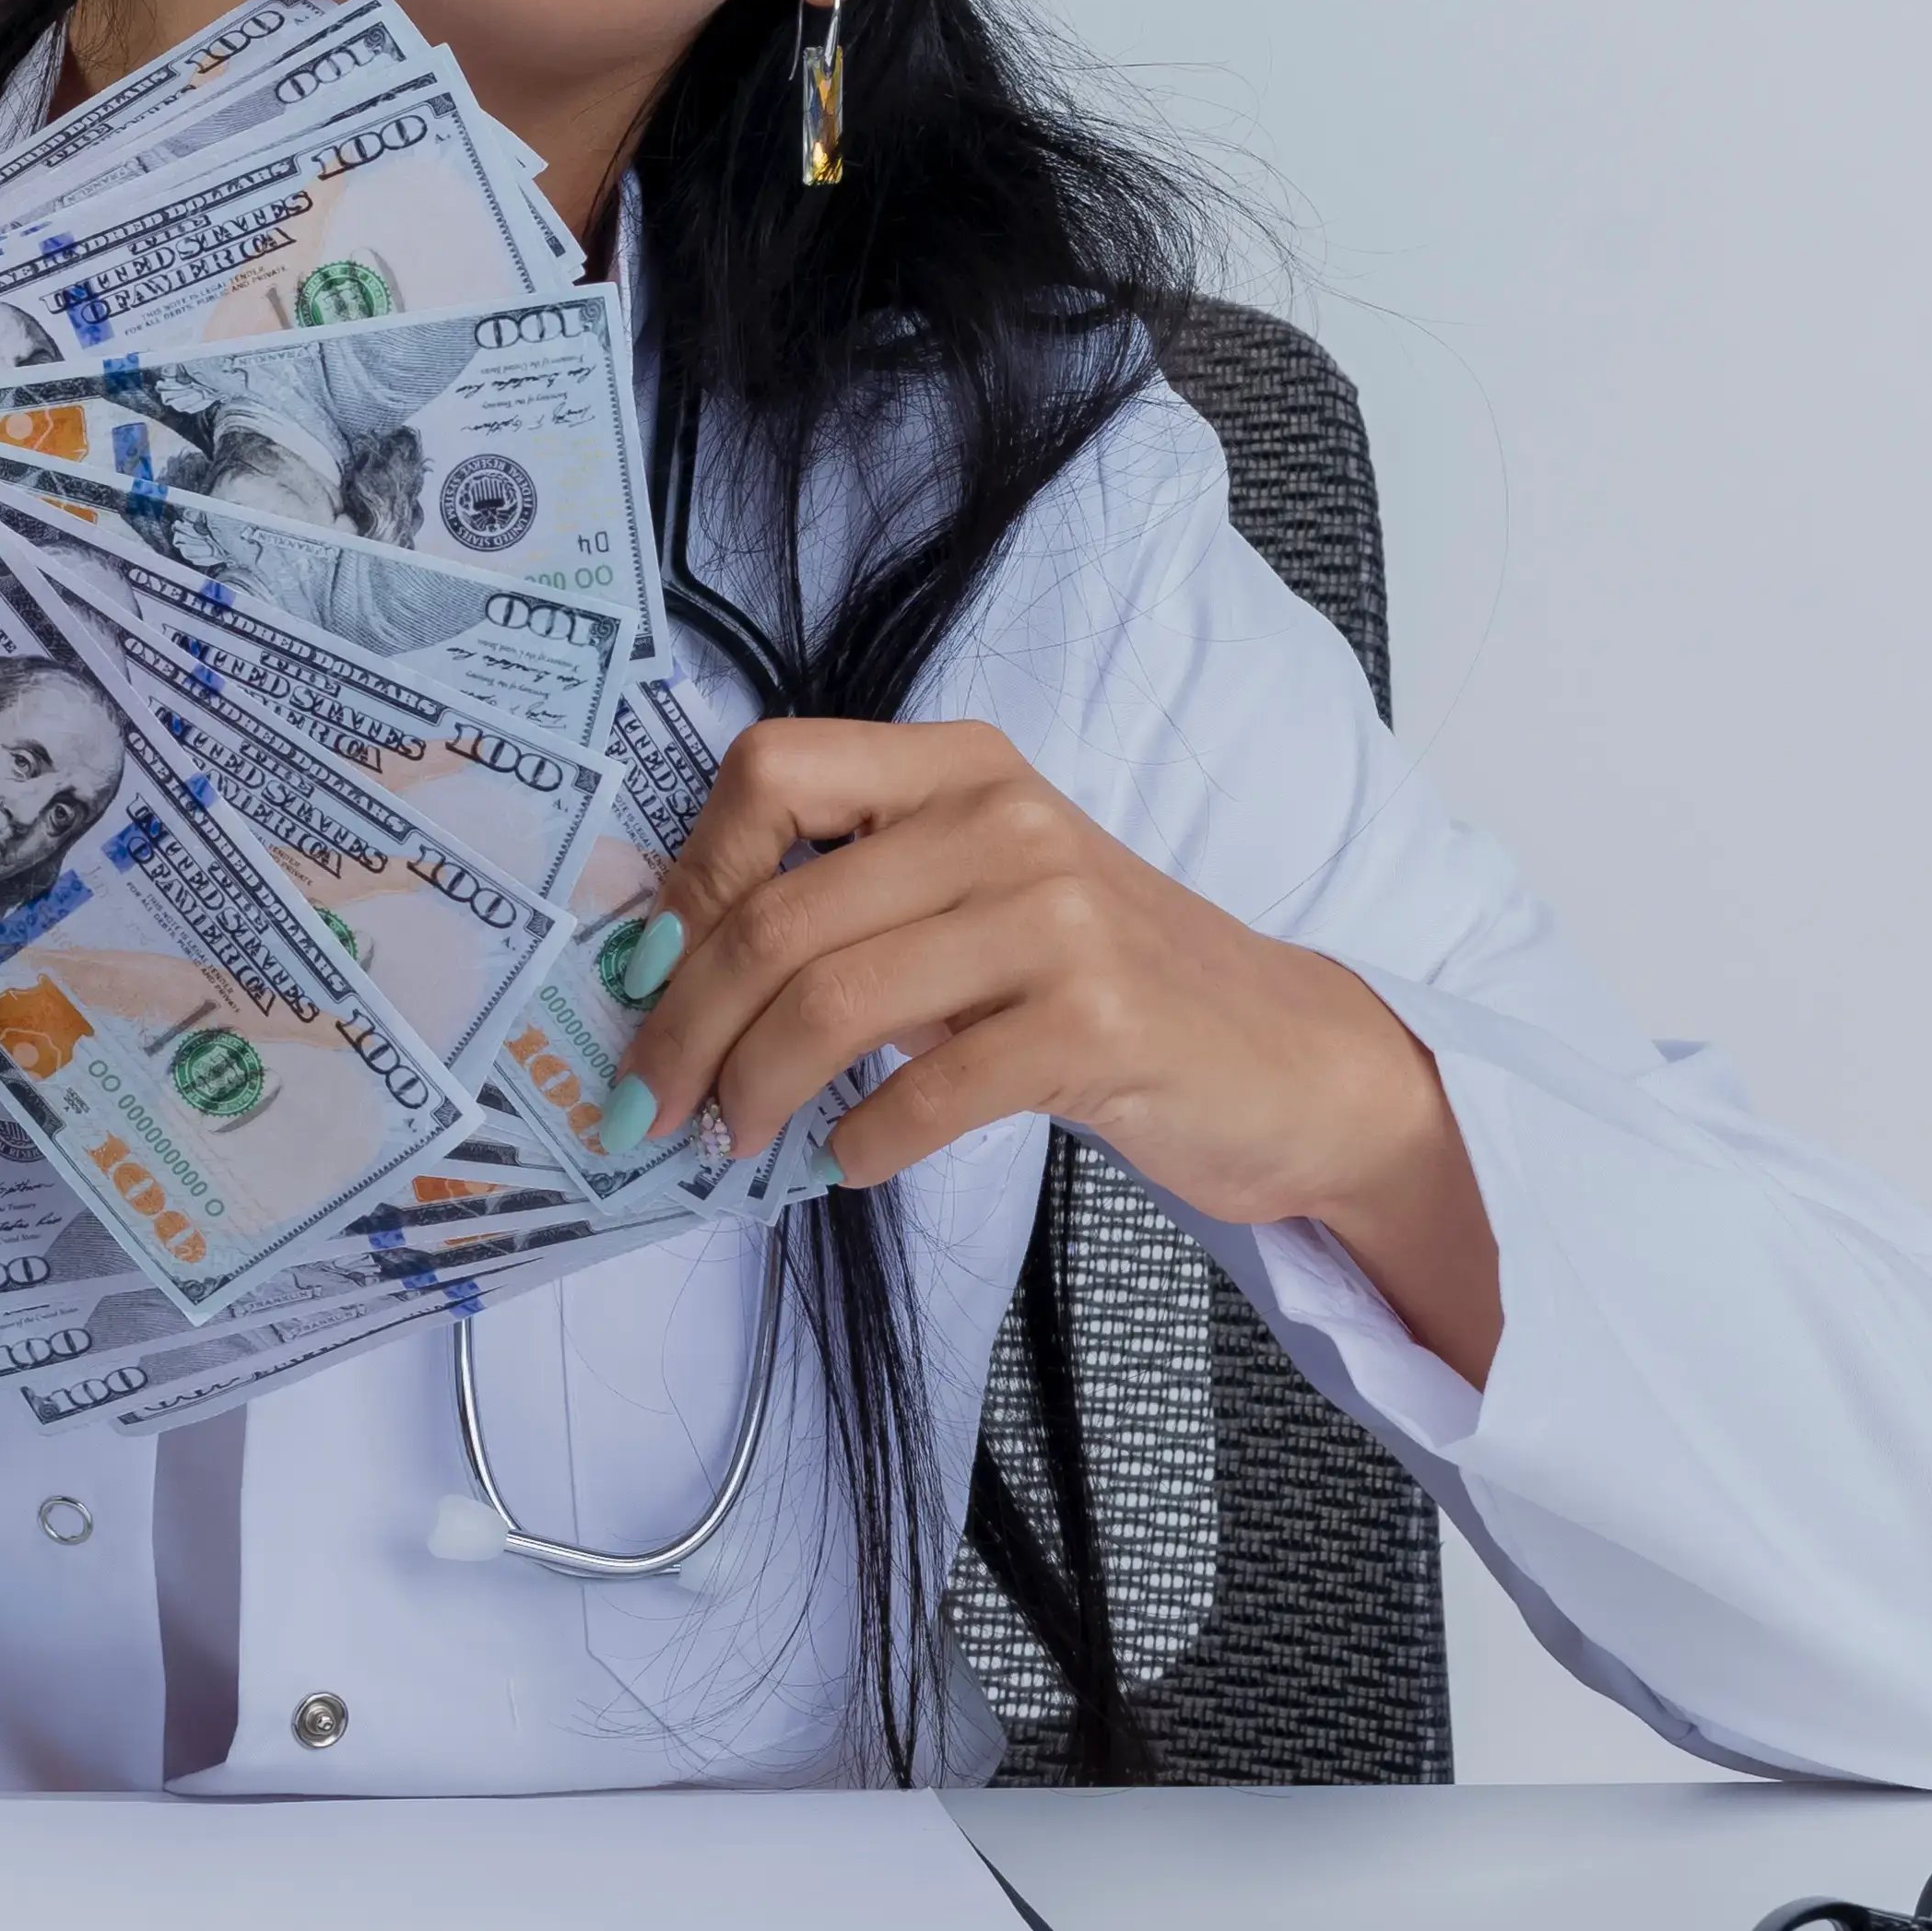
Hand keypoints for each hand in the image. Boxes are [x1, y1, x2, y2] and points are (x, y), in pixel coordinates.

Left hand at [616, 717, 1501, 1380]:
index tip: (646, 971)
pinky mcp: (1096, 1022)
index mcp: (961, 768)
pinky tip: (850, 1162)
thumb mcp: (980, 902)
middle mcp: (1005, 819)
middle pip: (777, 913)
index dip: (685, 875)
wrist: (1285, 1057)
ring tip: (734, 1141)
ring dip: (753, 1091)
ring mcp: (1056, 917)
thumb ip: (857, 906)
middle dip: (683, 1026)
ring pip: (830, 1000)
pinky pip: (926, 1089)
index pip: (770, 770)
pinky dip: (861, 1141)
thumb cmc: (1106, 984)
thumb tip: (677, 970)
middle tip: (651, 1107)